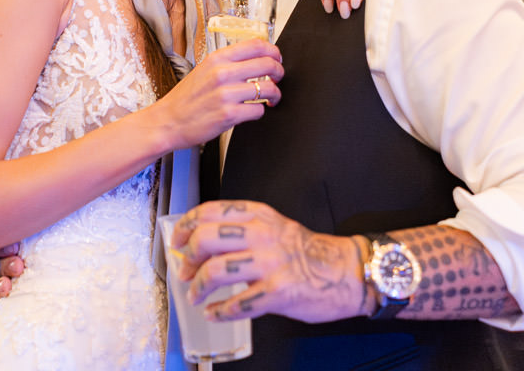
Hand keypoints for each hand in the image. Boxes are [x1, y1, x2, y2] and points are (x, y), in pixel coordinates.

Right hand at [151, 40, 282, 148]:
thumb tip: (255, 59)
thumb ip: (228, 63)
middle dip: (279, 72)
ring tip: (271, 98)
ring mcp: (226, 94)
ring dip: (275, 95)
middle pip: (268, 64)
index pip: (256, 45)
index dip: (273, 51)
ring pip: (268, 88)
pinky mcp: (228, 114)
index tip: (277, 58)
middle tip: (278, 78)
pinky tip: (253, 110)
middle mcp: (222, 73)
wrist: (167, 121)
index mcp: (217, 58)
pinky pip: (258, 110)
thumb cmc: (185, 98)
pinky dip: (260, 111)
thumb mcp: (204, 70)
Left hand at [170, 201, 365, 323]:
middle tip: (186, 270)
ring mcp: (270, 264)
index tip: (177, 240)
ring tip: (197, 295)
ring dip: (199, 287)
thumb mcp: (275, 227)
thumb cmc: (308, 252)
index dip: (186, 226)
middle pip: (207, 239)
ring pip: (217, 271)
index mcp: (259, 216)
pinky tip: (216, 312)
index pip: (210, 211)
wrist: (346, 271)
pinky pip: (238, 304)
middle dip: (188, 257)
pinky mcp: (278, 292)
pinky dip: (220, 311)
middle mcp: (263, 235)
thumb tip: (203, 244)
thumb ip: (242, 231)